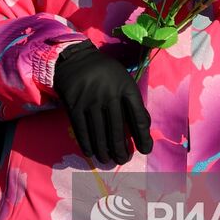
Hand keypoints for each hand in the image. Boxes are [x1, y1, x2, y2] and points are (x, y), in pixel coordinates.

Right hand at [52, 41, 152, 164]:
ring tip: (108, 160)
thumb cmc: (105, 73)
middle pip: (117, 130)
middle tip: (123, 160)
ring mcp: (90, 101)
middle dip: (121, 150)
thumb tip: (144, 127)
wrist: (76, 59)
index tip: (145, 150)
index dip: (143, 136)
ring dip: (104, 151)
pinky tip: (91, 153)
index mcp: (126, 88)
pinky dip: (87, 144)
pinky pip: (82, 130)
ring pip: (99, 134)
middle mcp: (109, 95)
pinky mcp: (74, 106)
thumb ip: (134, 101)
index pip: (138, 117)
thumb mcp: (124, 80)